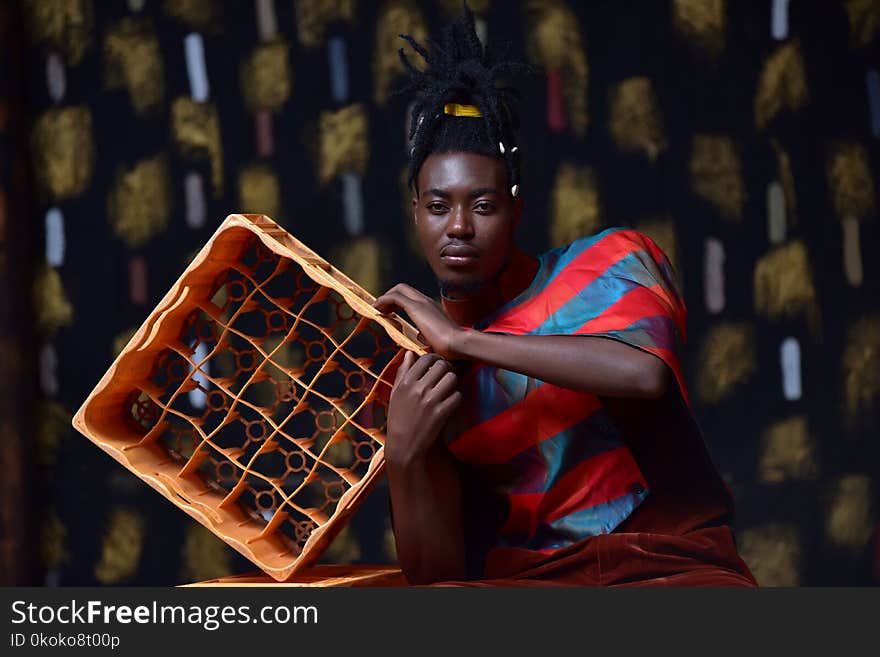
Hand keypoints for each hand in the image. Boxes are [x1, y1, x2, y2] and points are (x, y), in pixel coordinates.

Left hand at [373, 284, 463, 358]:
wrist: (458, 344)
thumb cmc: (450, 347)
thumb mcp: (436, 339)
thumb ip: (428, 336)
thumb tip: (423, 342)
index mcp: (431, 307)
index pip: (411, 296)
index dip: (397, 301)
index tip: (389, 312)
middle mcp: (426, 301)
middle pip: (403, 288)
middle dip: (389, 296)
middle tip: (381, 309)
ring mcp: (422, 302)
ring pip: (399, 289)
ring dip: (385, 297)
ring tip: (377, 309)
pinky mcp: (416, 307)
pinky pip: (394, 297)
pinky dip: (383, 300)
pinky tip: (377, 310)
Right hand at [385, 352, 461, 466]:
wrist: (404, 445)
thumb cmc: (399, 418)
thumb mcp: (396, 393)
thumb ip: (403, 372)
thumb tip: (409, 353)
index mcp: (406, 382)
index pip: (426, 359)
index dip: (436, 359)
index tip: (438, 365)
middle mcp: (418, 389)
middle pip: (442, 366)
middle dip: (447, 369)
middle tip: (447, 375)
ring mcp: (430, 401)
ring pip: (452, 379)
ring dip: (453, 383)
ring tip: (449, 389)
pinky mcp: (441, 413)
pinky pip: (457, 396)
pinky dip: (456, 398)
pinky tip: (450, 403)